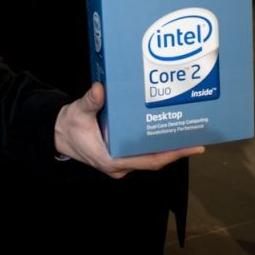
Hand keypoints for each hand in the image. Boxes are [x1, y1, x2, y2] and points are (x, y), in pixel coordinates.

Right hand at [54, 82, 204, 178]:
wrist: (56, 135)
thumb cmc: (68, 126)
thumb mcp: (77, 112)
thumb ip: (90, 102)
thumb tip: (99, 89)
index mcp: (112, 159)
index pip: (149, 160)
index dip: (172, 154)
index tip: (193, 146)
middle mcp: (120, 165)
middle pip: (155, 159)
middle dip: (177, 149)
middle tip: (198, 135)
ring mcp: (121, 162)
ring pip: (150, 157)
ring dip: (167, 147)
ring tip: (187, 131)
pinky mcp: (120, 156)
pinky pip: (143, 153)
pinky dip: (155, 143)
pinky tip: (165, 130)